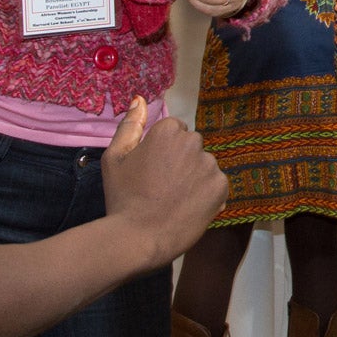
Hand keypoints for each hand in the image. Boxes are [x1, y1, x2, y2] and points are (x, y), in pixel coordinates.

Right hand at [99, 98, 226, 265]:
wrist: (139, 238)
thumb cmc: (122, 197)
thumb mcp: (115, 158)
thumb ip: (129, 126)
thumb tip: (140, 99)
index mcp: (168, 131)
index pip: (175, 130)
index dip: (163, 150)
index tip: (153, 170)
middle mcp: (193, 142)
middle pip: (192, 145)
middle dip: (182, 160)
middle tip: (163, 186)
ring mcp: (210, 165)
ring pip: (204, 165)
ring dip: (195, 177)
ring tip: (175, 199)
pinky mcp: (221, 187)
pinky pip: (216, 184)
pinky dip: (207, 194)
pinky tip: (189, 207)